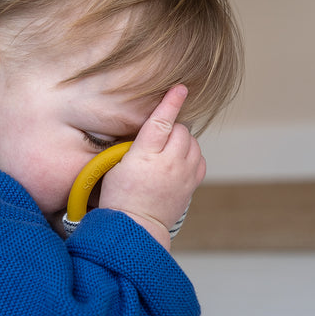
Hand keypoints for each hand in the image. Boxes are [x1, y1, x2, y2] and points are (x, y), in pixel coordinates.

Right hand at [99, 85, 205, 248]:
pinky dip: (192, 154)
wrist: (136, 227)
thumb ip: (132, 145)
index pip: (162, 122)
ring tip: (168, 150)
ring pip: (193, 143)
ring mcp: (184, 175)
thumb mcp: (114, 167)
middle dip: (172, 128)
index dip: (171, 103)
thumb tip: (148, 132)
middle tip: (158, 138)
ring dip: (183, 140)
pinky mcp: (191, 185)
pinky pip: (200, 159)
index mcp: (145, 156)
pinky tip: (180, 160)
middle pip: (181, 130)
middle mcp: (169, 163)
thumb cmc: (120, 197)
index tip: (180, 88)